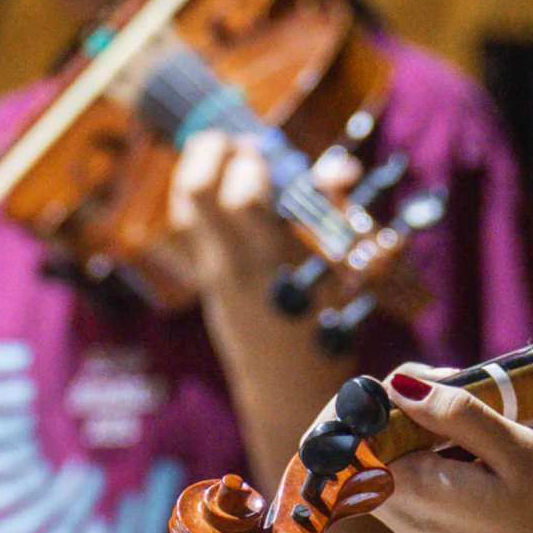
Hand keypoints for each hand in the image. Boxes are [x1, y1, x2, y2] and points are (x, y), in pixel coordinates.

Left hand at [167, 130, 363, 340]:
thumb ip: (340, 217)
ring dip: (198, 168)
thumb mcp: (347, 278)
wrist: (289, 390)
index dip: (250, 163)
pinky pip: (191, 225)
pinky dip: (201, 196)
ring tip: (226, 156)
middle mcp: (233, 263)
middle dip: (210, 151)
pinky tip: (226, 189)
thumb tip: (338, 168)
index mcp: (272, 264)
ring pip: (184, 205)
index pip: (240, 198)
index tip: (268, 152)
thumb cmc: (330, 334)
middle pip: (194, 191)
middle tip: (238, 143)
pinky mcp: (205, 280)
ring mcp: (212, 272)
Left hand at [374, 370, 532, 532]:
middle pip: (366, 449)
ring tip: (480, 407)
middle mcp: (408, 518)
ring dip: (424, 425)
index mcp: (415, 497)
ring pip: (394, 461)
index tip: (425, 381)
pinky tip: (487, 439)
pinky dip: (441, 448)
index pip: (347, 443)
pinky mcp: (449, 532)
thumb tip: (399, 385)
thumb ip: (456, 415)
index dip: (369, 401)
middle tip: (459, 386)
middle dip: (398, 405)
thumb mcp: (519, 451)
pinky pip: (420, 478)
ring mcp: (427, 528)